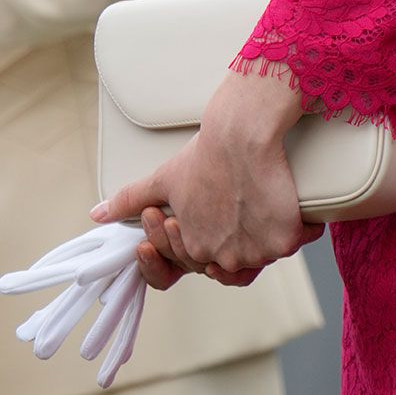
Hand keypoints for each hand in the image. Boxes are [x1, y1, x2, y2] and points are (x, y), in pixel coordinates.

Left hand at [94, 69, 323, 284]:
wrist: (241, 131)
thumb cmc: (203, 154)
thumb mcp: (162, 180)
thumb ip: (130, 202)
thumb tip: (97, 215)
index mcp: (193, 248)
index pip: (204, 263)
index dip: (210, 235)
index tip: (215, 207)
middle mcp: (222, 258)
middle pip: (238, 261)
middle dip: (239, 232)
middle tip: (237, 196)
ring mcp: (255, 252)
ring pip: (269, 252)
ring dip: (267, 230)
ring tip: (260, 195)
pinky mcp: (284, 239)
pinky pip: (298, 240)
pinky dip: (298, 224)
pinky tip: (288, 200)